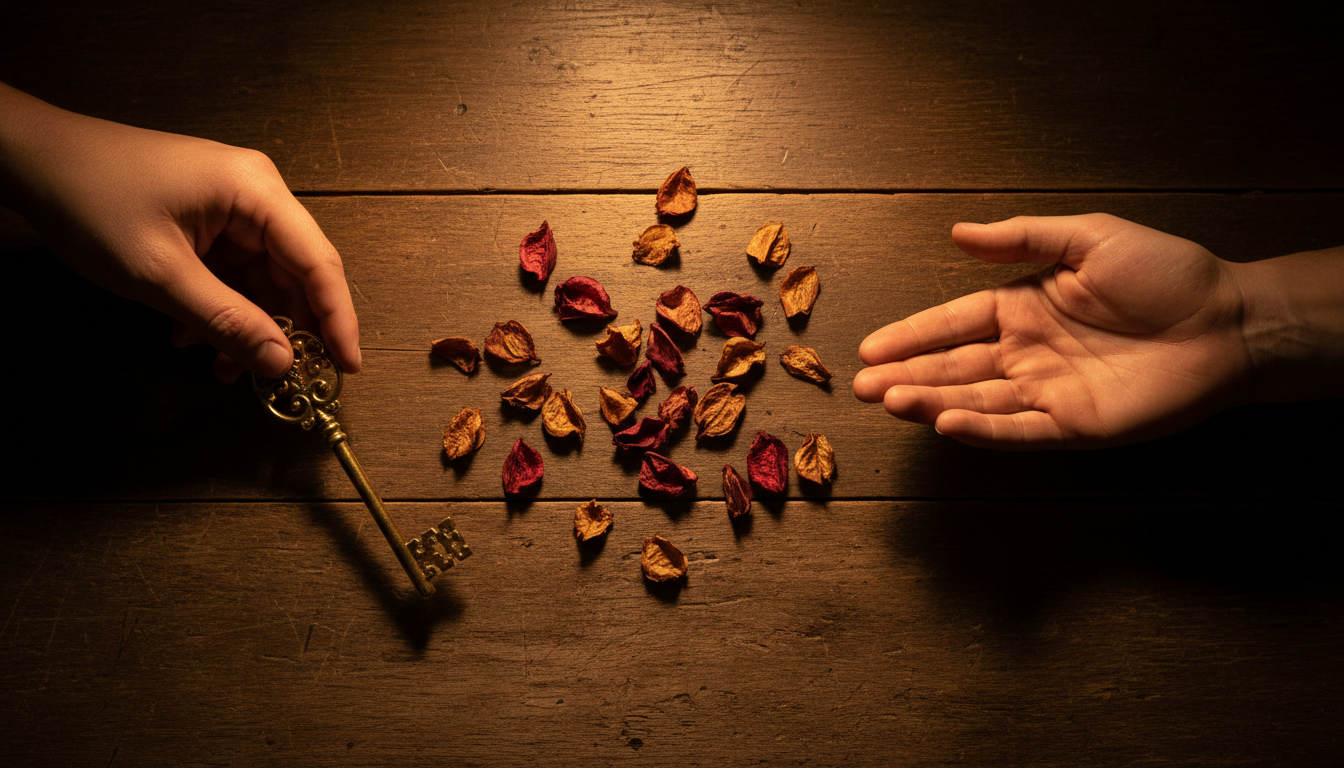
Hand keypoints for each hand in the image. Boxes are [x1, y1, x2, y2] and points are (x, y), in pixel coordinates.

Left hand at [0, 84, 359, 381]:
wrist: (33, 160)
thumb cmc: (91, 198)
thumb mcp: (162, 274)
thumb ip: (228, 321)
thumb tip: (282, 361)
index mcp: (255, 190)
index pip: (318, 262)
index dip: (338, 319)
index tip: (346, 366)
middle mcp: (255, 193)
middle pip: (296, 273)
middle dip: (287, 329)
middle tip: (281, 378)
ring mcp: (231, 206)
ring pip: (264, 279)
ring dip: (249, 324)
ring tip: (223, 365)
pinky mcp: (209, 219)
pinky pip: (235, 272)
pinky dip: (223, 308)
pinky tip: (194, 335)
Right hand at [852, 214, 1251, 449]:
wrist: (1229, 321)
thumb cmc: (1166, 275)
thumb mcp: (1088, 239)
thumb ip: (1022, 239)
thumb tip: (956, 233)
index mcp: (1024, 308)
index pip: (953, 324)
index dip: (911, 335)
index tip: (869, 348)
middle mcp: (1027, 354)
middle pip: (953, 368)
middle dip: (906, 377)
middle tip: (863, 388)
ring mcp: (1048, 393)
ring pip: (976, 402)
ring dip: (931, 403)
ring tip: (891, 402)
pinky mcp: (1074, 426)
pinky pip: (1019, 430)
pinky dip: (982, 430)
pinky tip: (947, 422)